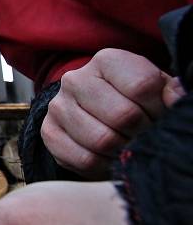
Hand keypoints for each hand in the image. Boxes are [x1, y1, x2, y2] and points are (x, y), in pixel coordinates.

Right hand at [41, 48, 175, 178]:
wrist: (96, 114)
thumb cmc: (134, 101)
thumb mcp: (157, 90)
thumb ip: (170, 92)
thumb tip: (176, 97)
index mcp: (106, 60)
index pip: (142, 85)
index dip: (160, 108)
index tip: (160, 115)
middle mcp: (75, 79)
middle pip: (122, 115)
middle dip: (142, 132)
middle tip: (144, 135)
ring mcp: (58, 106)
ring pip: (101, 140)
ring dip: (123, 150)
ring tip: (128, 146)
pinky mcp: (49, 132)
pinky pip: (83, 159)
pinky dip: (103, 165)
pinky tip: (110, 156)